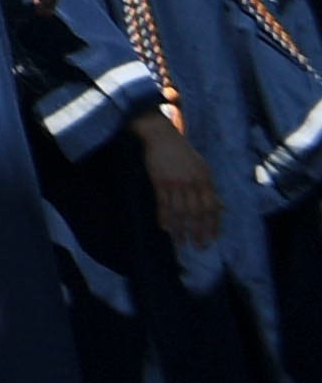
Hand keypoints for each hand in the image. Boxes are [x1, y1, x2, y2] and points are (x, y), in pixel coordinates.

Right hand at [139, 111, 225, 251]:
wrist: (162, 136)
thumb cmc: (184, 153)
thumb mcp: (202, 168)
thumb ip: (210, 189)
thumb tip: (222, 208)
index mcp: (205, 179)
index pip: (212, 206)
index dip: (213, 224)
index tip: (213, 239)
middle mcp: (192, 182)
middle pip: (197, 212)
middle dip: (198, 231)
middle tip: (199, 246)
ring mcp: (175, 182)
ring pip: (179, 210)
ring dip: (180, 228)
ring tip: (180, 242)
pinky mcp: (159, 181)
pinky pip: (163, 203)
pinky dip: (164, 217)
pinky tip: (165, 227)